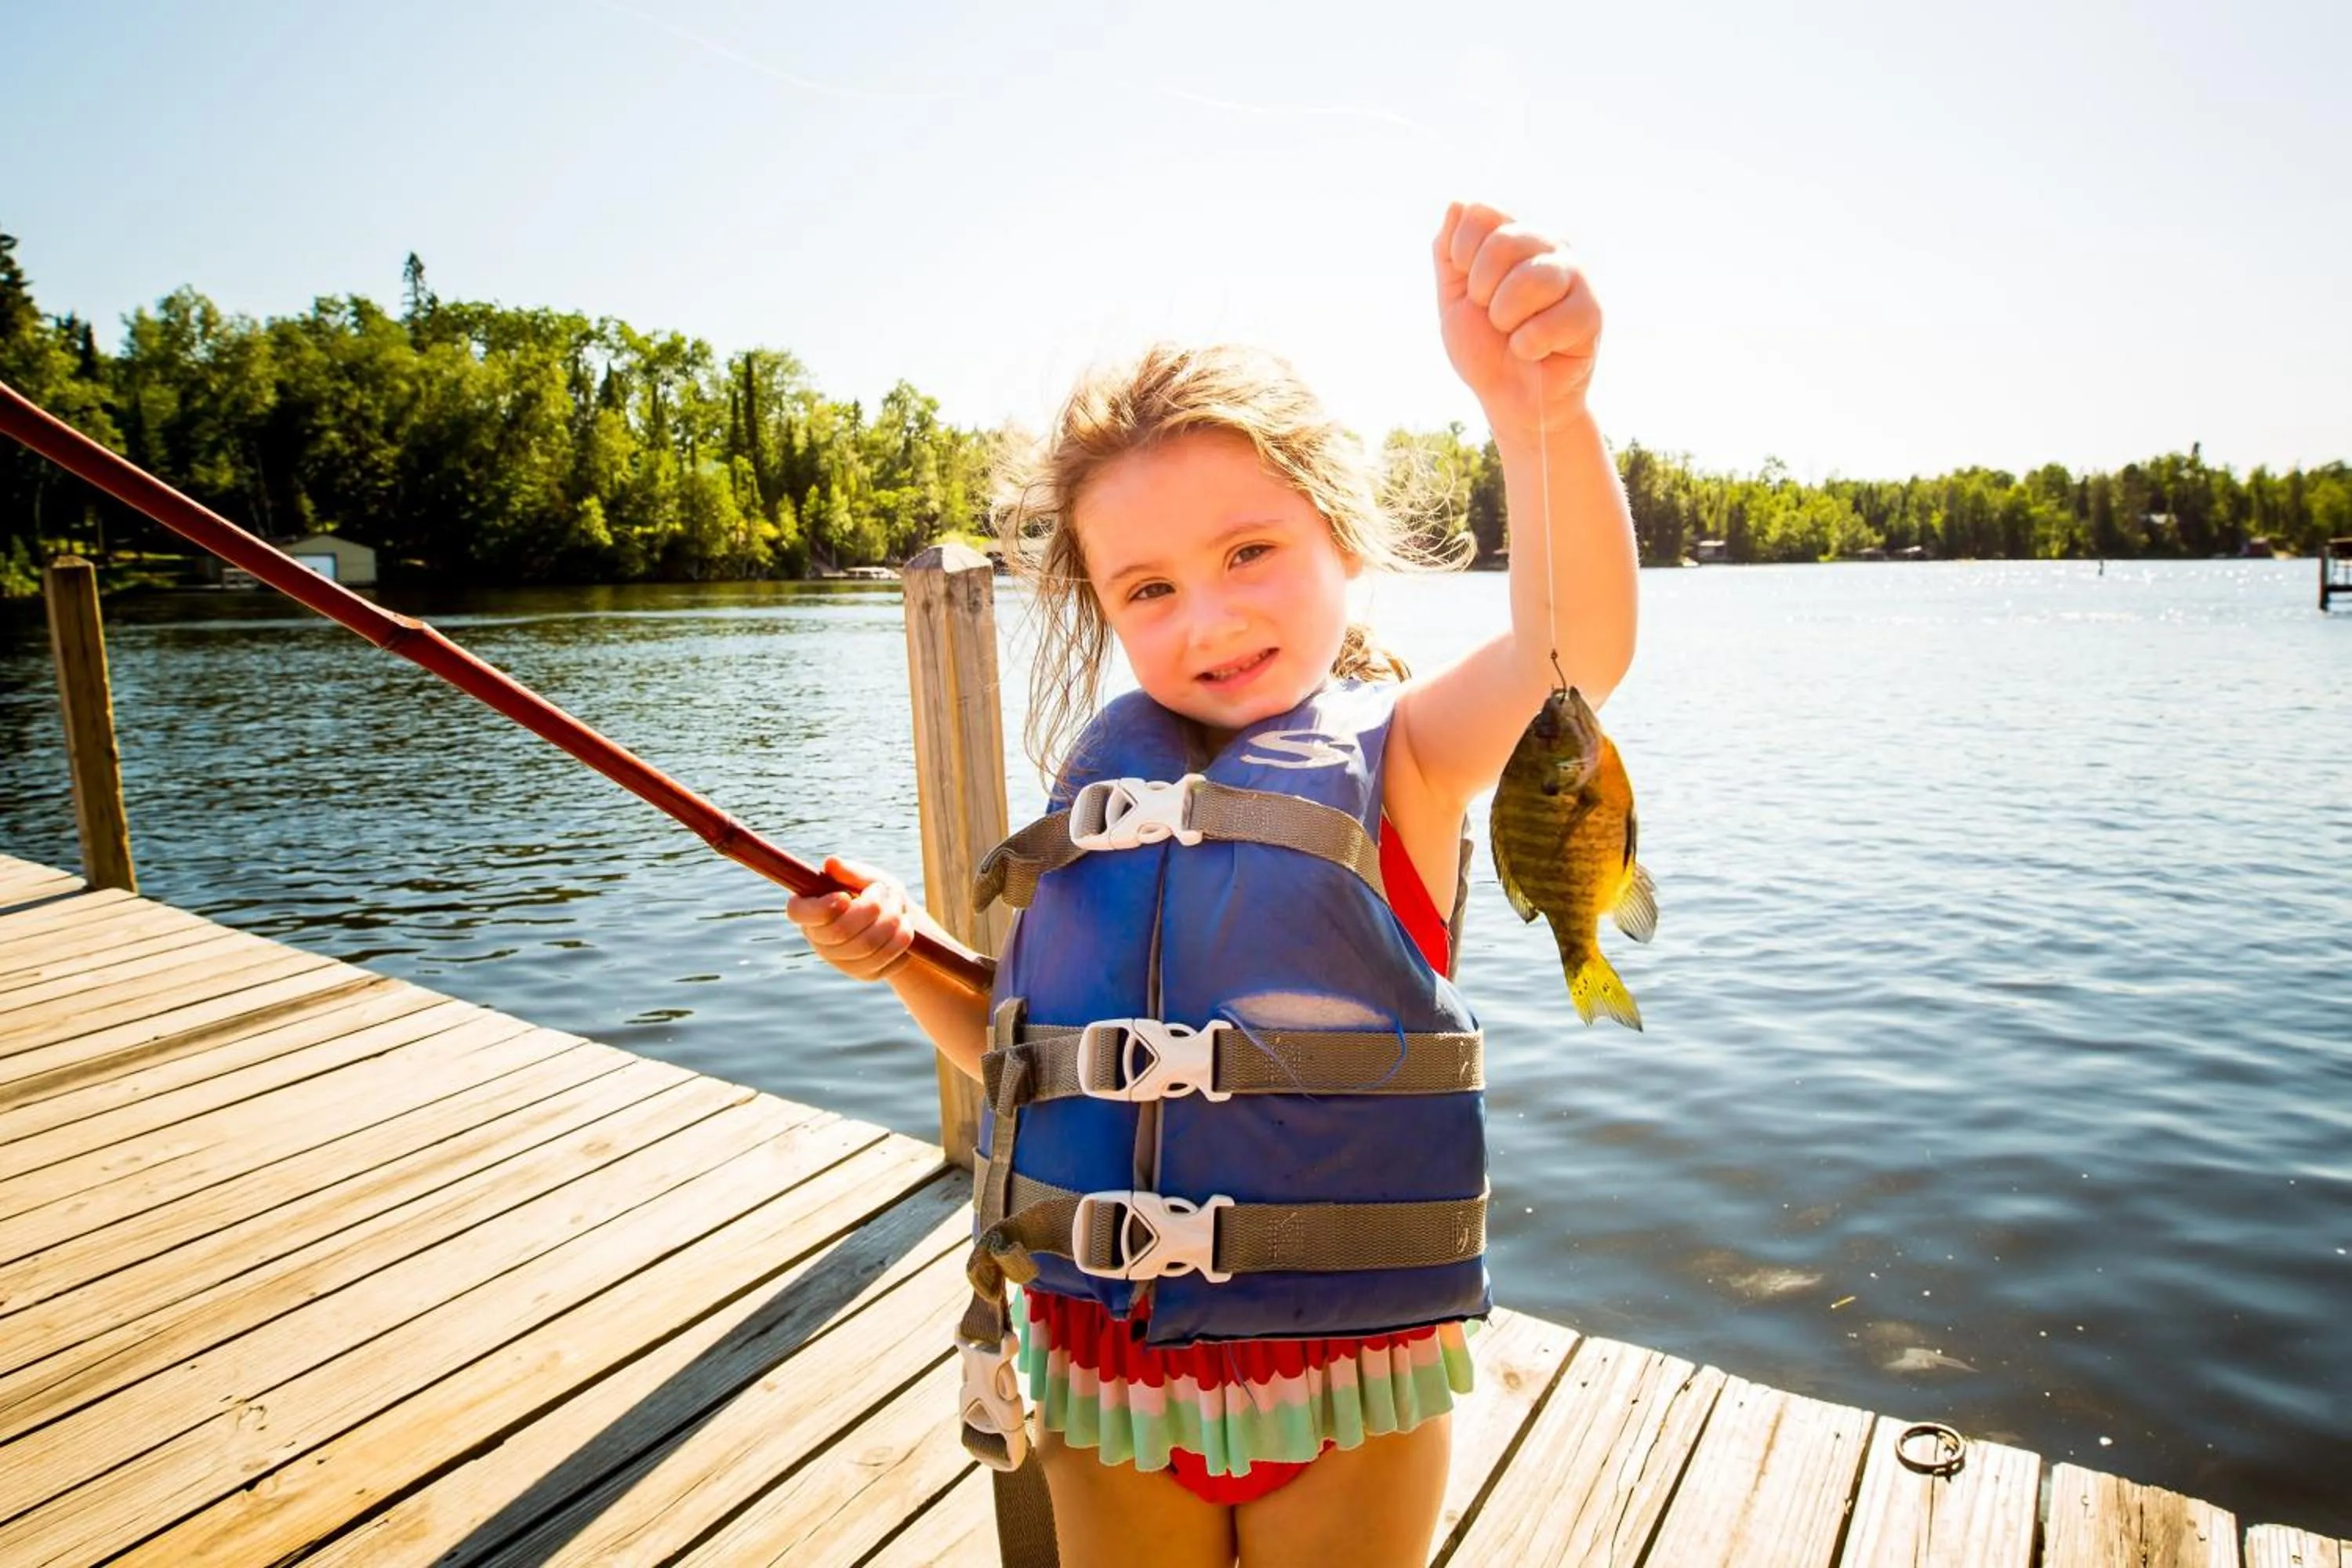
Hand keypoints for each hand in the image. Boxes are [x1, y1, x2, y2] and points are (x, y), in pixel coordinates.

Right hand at [785, 856, 917, 981]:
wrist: (898, 918)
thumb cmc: (873, 891)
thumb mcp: (865, 876)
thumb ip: (850, 871)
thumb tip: (831, 863)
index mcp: (809, 909)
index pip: (799, 913)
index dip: (823, 907)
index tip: (846, 896)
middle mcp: (818, 939)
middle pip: (840, 930)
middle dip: (871, 907)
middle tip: (883, 891)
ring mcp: (840, 961)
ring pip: (867, 944)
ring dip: (891, 919)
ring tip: (898, 904)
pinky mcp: (864, 974)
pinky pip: (886, 957)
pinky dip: (901, 937)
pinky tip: (903, 925)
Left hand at [1432, 201, 1600, 444]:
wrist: (1510, 399)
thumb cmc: (1486, 346)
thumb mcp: (1454, 298)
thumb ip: (1449, 252)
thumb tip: (1458, 203)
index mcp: (1518, 236)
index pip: (1482, 213)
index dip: (1462, 254)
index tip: (1469, 287)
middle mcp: (1552, 245)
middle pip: (1504, 243)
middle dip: (1482, 291)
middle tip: (1494, 316)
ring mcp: (1576, 277)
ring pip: (1530, 279)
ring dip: (1506, 318)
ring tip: (1514, 333)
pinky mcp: (1592, 314)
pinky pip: (1547, 323)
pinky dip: (1527, 346)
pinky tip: (1536, 352)